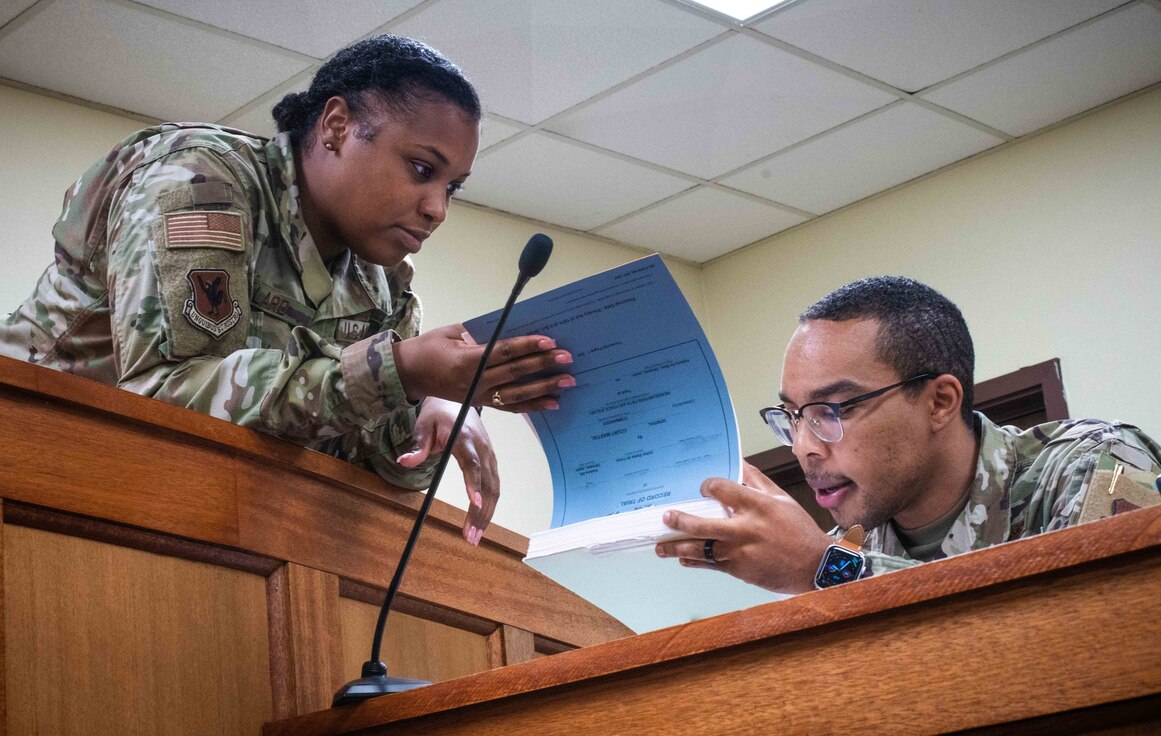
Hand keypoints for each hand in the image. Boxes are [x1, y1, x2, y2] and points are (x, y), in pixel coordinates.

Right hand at [393, 324, 575, 412]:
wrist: (408, 374)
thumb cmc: (429, 347)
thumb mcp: (451, 333)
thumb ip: (480, 334)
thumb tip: (511, 333)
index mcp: (467, 360)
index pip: (503, 352)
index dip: (527, 346)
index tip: (549, 341)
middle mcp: (475, 381)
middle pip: (515, 373)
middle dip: (542, 365)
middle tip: (567, 359)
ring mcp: (479, 395)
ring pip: (517, 394)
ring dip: (544, 388)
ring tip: (567, 382)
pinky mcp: (481, 403)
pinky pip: (510, 406)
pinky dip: (532, 405)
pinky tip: (552, 402)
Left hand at [396, 397, 498, 544]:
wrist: (458, 402)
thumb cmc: (438, 415)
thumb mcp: (423, 426)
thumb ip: (417, 446)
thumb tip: (404, 462)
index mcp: (465, 438)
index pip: (472, 463)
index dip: (474, 483)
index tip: (474, 502)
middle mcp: (482, 448)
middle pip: (487, 484)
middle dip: (480, 512)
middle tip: (470, 536)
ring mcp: (490, 455)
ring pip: (494, 489)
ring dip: (486, 515)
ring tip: (474, 537)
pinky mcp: (492, 462)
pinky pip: (494, 487)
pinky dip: (489, 507)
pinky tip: (480, 523)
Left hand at [654, 462, 831, 593]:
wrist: (816, 566)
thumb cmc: (800, 531)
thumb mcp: (782, 499)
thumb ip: (757, 481)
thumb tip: (739, 463)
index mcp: (757, 506)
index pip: (721, 489)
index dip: (707, 486)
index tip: (702, 488)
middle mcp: (745, 529)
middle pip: (703, 525)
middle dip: (680, 521)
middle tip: (666, 518)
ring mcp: (740, 552)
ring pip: (701, 549)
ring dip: (678, 548)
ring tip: (662, 546)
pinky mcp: (740, 571)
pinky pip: (711, 566)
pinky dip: (695, 562)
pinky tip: (683, 560)